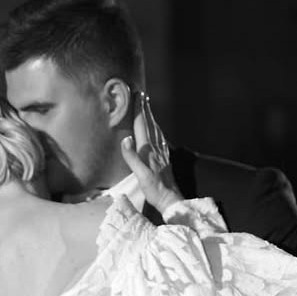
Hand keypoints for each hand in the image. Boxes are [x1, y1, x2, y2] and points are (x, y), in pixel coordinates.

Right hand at [121, 95, 179, 212]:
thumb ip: (132, 156)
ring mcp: (161, 153)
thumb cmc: (154, 189)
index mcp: (148, 150)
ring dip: (151, 117)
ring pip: (155, 130)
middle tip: (142, 96)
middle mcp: (155, 148)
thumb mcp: (140, 174)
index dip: (138, 111)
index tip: (137, 97)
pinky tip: (157, 131)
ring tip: (148, 108)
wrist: (170, 199)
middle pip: (150, 124)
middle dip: (145, 109)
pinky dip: (157, 130)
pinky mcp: (164, 159)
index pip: (142, 126)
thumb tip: (126, 139)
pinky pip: (160, 139)